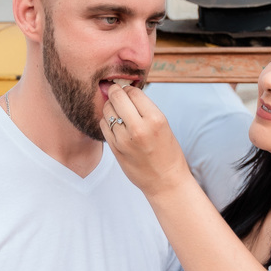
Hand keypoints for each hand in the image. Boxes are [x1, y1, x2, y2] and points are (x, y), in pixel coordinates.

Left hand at [100, 83, 191, 197]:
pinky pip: (103, 126)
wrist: (165, 181)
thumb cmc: (167, 152)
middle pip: (117, 98)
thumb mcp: (163, 125)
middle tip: (115, 93)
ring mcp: (125, 140)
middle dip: (114, 92)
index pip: (133, 92)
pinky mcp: (115, 150)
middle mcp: (139, 128)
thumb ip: (144, 109)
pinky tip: (114, 125)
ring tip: (117, 111)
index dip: (128, 89)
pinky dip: (106, 121)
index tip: (127, 91)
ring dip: (109, 107)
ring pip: (107, 111)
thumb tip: (124, 91)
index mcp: (155, 119)